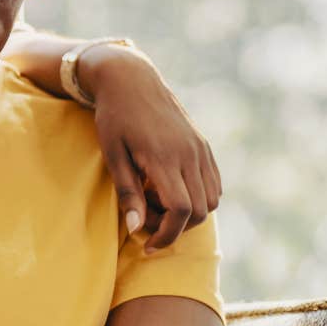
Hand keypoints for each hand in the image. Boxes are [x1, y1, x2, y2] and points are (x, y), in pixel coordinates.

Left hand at [85, 45, 221, 252]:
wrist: (131, 80)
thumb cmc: (113, 118)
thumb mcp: (112, 155)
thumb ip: (128, 192)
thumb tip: (136, 228)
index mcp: (165, 157)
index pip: (180, 210)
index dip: (166, 234)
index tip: (147, 245)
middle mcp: (190, 154)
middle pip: (199, 211)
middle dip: (174, 227)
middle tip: (145, 220)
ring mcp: (201, 149)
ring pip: (211, 200)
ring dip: (187, 213)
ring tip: (155, 201)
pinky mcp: (204, 146)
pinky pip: (213, 184)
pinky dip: (198, 198)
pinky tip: (169, 190)